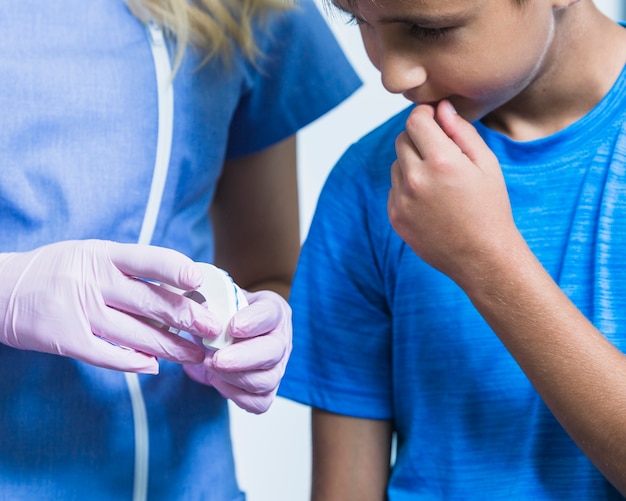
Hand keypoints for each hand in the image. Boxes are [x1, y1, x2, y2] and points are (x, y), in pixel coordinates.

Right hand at [0, 240, 218, 372]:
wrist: (1, 289)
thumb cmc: (59, 270)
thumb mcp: (91, 255)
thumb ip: (129, 269)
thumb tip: (178, 289)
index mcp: (102, 255)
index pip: (147, 259)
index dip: (176, 269)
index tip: (200, 281)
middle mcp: (92, 280)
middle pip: (149, 301)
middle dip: (186, 317)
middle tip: (212, 328)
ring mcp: (78, 310)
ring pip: (136, 333)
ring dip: (170, 347)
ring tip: (196, 354)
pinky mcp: (66, 339)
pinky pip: (108, 355)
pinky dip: (134, 363)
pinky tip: (155, 366)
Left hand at [184, 289, 291, 413]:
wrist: (233, 329)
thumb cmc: (228, 312)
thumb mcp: (222, 297)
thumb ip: (212, 298)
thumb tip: (196, 305)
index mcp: (273, 310)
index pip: (270, 314)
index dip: (253, 322)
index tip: (232, 327)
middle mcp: (281, 338)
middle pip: (273, 352)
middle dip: (241, 358)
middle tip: (214, 359)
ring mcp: (278, 366)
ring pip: (266, 381)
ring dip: (234, 378)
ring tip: (210, 366)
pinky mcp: (269, 389)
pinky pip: (259, 402)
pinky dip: (236, 395)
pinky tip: (218, 381)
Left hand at [388, 101, 517, 286]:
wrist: (482, 257)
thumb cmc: (490, 209)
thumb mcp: (486, 165)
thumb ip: (461, 131)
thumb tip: (441, 108)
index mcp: (442, 162)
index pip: (416, 120)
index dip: (424, 115)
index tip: (433, 118)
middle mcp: (416, 179)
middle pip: (403, 139)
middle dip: (419, 138)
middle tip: (440, 151)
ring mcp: (402, 200)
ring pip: (397, 164)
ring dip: (412, 163)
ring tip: (439, 181)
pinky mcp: (395, 216)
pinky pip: (394, 188)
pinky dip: (407, 187)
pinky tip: (431, 201)